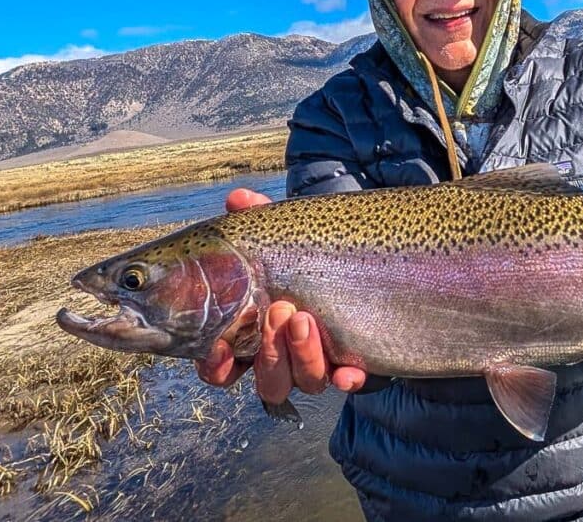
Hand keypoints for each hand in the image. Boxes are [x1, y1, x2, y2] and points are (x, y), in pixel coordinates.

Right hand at [194, 188, 368, 401]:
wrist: (366, 255)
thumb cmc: (308, 248)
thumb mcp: (283, 233)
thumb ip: (258, 219)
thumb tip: (237, 199)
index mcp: (254, 333)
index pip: (223, 366)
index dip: (216, 366)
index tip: (219, 348)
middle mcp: (286, 356)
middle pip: (267, 381)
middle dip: (269, 353)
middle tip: (278, 310)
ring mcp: (321, 360)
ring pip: (305, 382)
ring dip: (301, 357)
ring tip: (304, 318)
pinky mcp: (357, 361)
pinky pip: (350, 381)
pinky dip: (347, 379)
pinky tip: (347, 371)